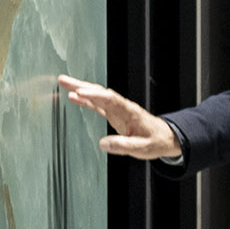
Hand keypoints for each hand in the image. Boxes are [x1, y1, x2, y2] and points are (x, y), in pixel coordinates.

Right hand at [59, 75, 182, 160]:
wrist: (165, 137)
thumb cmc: (155, 141)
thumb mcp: (142, 148)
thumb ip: (123, 146)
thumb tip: (103, 143)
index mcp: (130, 112)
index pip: (110, 100)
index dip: (94, 95)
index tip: (80, 92)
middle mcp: (123, 107)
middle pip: (100, 92)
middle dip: (82, 85)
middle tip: (64, 80)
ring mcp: (118, 109)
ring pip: (98, 95)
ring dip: (81, 88)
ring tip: (64, 83)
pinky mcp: (114, 113)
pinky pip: (98, 104)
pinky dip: (86, 99)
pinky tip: (73, 96)